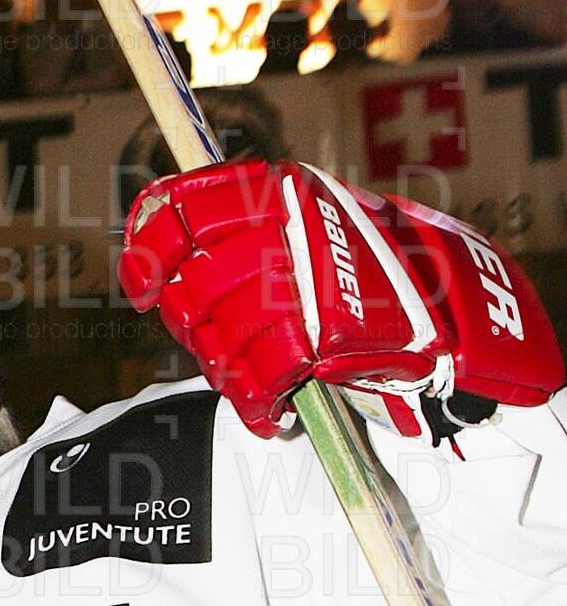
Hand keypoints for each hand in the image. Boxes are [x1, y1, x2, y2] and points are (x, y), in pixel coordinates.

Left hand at [118, 160, 562, 437]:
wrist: (466, 320)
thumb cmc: (394, 273)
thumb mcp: (329, 219)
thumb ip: (265, 222)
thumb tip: (181, 231)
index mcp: (285, 194)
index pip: (190, 207)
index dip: (150, 241)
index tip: (140, 272)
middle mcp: (284, 235)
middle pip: (191, 284)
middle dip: (186, 318)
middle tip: (205, 334)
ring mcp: (295, 291)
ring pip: (215, 336)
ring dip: (225, 364)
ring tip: (255, 371)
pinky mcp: (309, 347)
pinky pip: (251, 382)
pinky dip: (256, 406)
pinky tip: (273, 412)